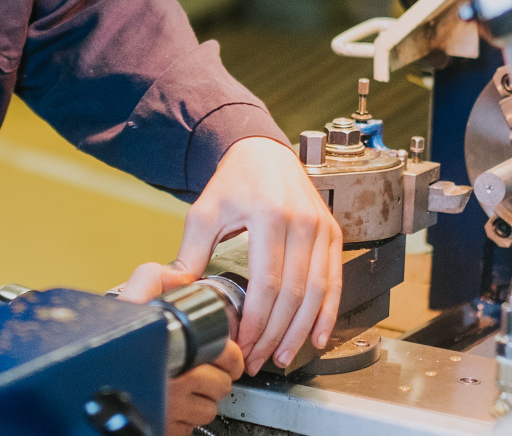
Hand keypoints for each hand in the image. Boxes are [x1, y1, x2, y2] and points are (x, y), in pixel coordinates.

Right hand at [116, 264, 243, 435]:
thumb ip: (153, 278)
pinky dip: (185, 417)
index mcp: (169, 349)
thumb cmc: (108, 338)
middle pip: (221, 384)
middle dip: (216, 375)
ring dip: (201, 398)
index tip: (222, 351)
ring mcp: (168, 410)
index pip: (226, 354)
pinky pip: (189, 427)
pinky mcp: (163, 429)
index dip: (228, 353)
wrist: (84, 377)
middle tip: (203, 366)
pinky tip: (172, 400)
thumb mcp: (130, 296)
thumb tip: (182, 276)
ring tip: (185, 383)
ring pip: (208, 408)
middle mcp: (171, 383)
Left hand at [174, 137, 342, 374]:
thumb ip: (191, 252)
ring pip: (318, 293)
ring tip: (282, 356)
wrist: (263, 152)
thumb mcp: (205, 211)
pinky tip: (317, 337)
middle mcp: (302, 222)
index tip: (243, 343)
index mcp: (269, 215)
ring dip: (301, 331)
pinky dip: (328, 313)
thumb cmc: (235, 181)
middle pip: (294, 294)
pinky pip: (334, 281)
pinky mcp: (333, 233)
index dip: (256, 321)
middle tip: (259, 358)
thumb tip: (177, 289)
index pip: (267, 283)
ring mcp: (321, 228)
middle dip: (275, 334)